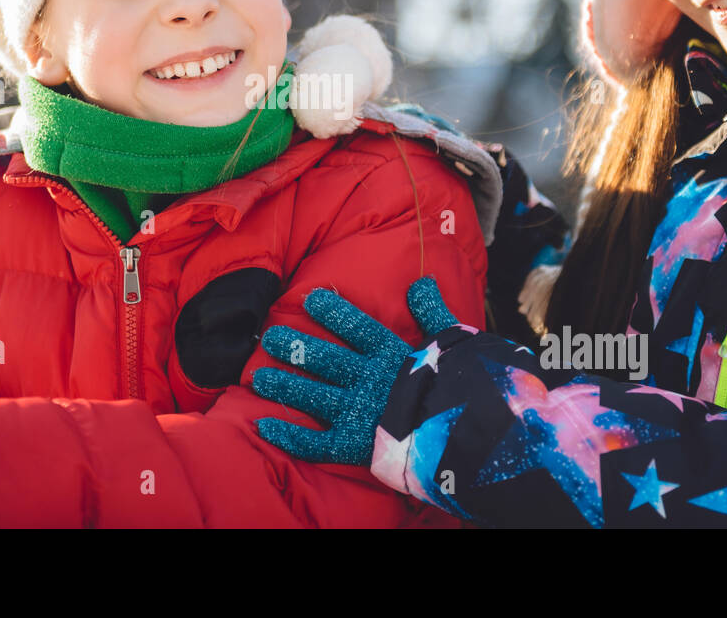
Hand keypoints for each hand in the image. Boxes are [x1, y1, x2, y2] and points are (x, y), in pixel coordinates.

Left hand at [250, 276, 460, 464]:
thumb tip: (420, 281)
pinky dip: (289, 435)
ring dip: (284, 386)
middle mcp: (369, 379)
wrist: (469, 434)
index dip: (332, 312)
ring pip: (311, 395)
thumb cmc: (466, 386)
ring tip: (257, 378)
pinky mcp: (353, 445)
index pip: (356, 326)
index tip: (310, 299)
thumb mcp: (453, 340)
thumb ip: (432, 311)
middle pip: (324, 359)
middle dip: (295, 347)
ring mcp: (358, 412)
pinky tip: (264, 427)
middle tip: (270, 338)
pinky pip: (314, 443)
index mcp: (392, 354)